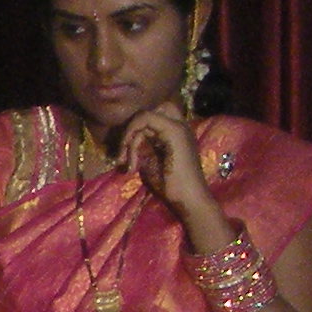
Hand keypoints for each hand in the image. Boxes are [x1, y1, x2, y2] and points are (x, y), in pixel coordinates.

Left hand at [118, 101, 222, 231]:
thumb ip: (142, 148)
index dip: (135, 131)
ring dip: (127, 140)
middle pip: (149, 111)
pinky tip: (131, 164)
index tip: (125, 156)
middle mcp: (179, 126)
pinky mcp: (174, 132)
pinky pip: (145, 120)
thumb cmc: (171, 186)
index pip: (152, 117)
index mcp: (174, 133)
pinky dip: (132, 140)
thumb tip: (127, 142)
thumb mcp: (151, 163)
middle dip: (130, 129)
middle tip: (122, 155)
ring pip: (143, 117)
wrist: (189, 199)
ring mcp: (179, 127)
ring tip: (126, 165)